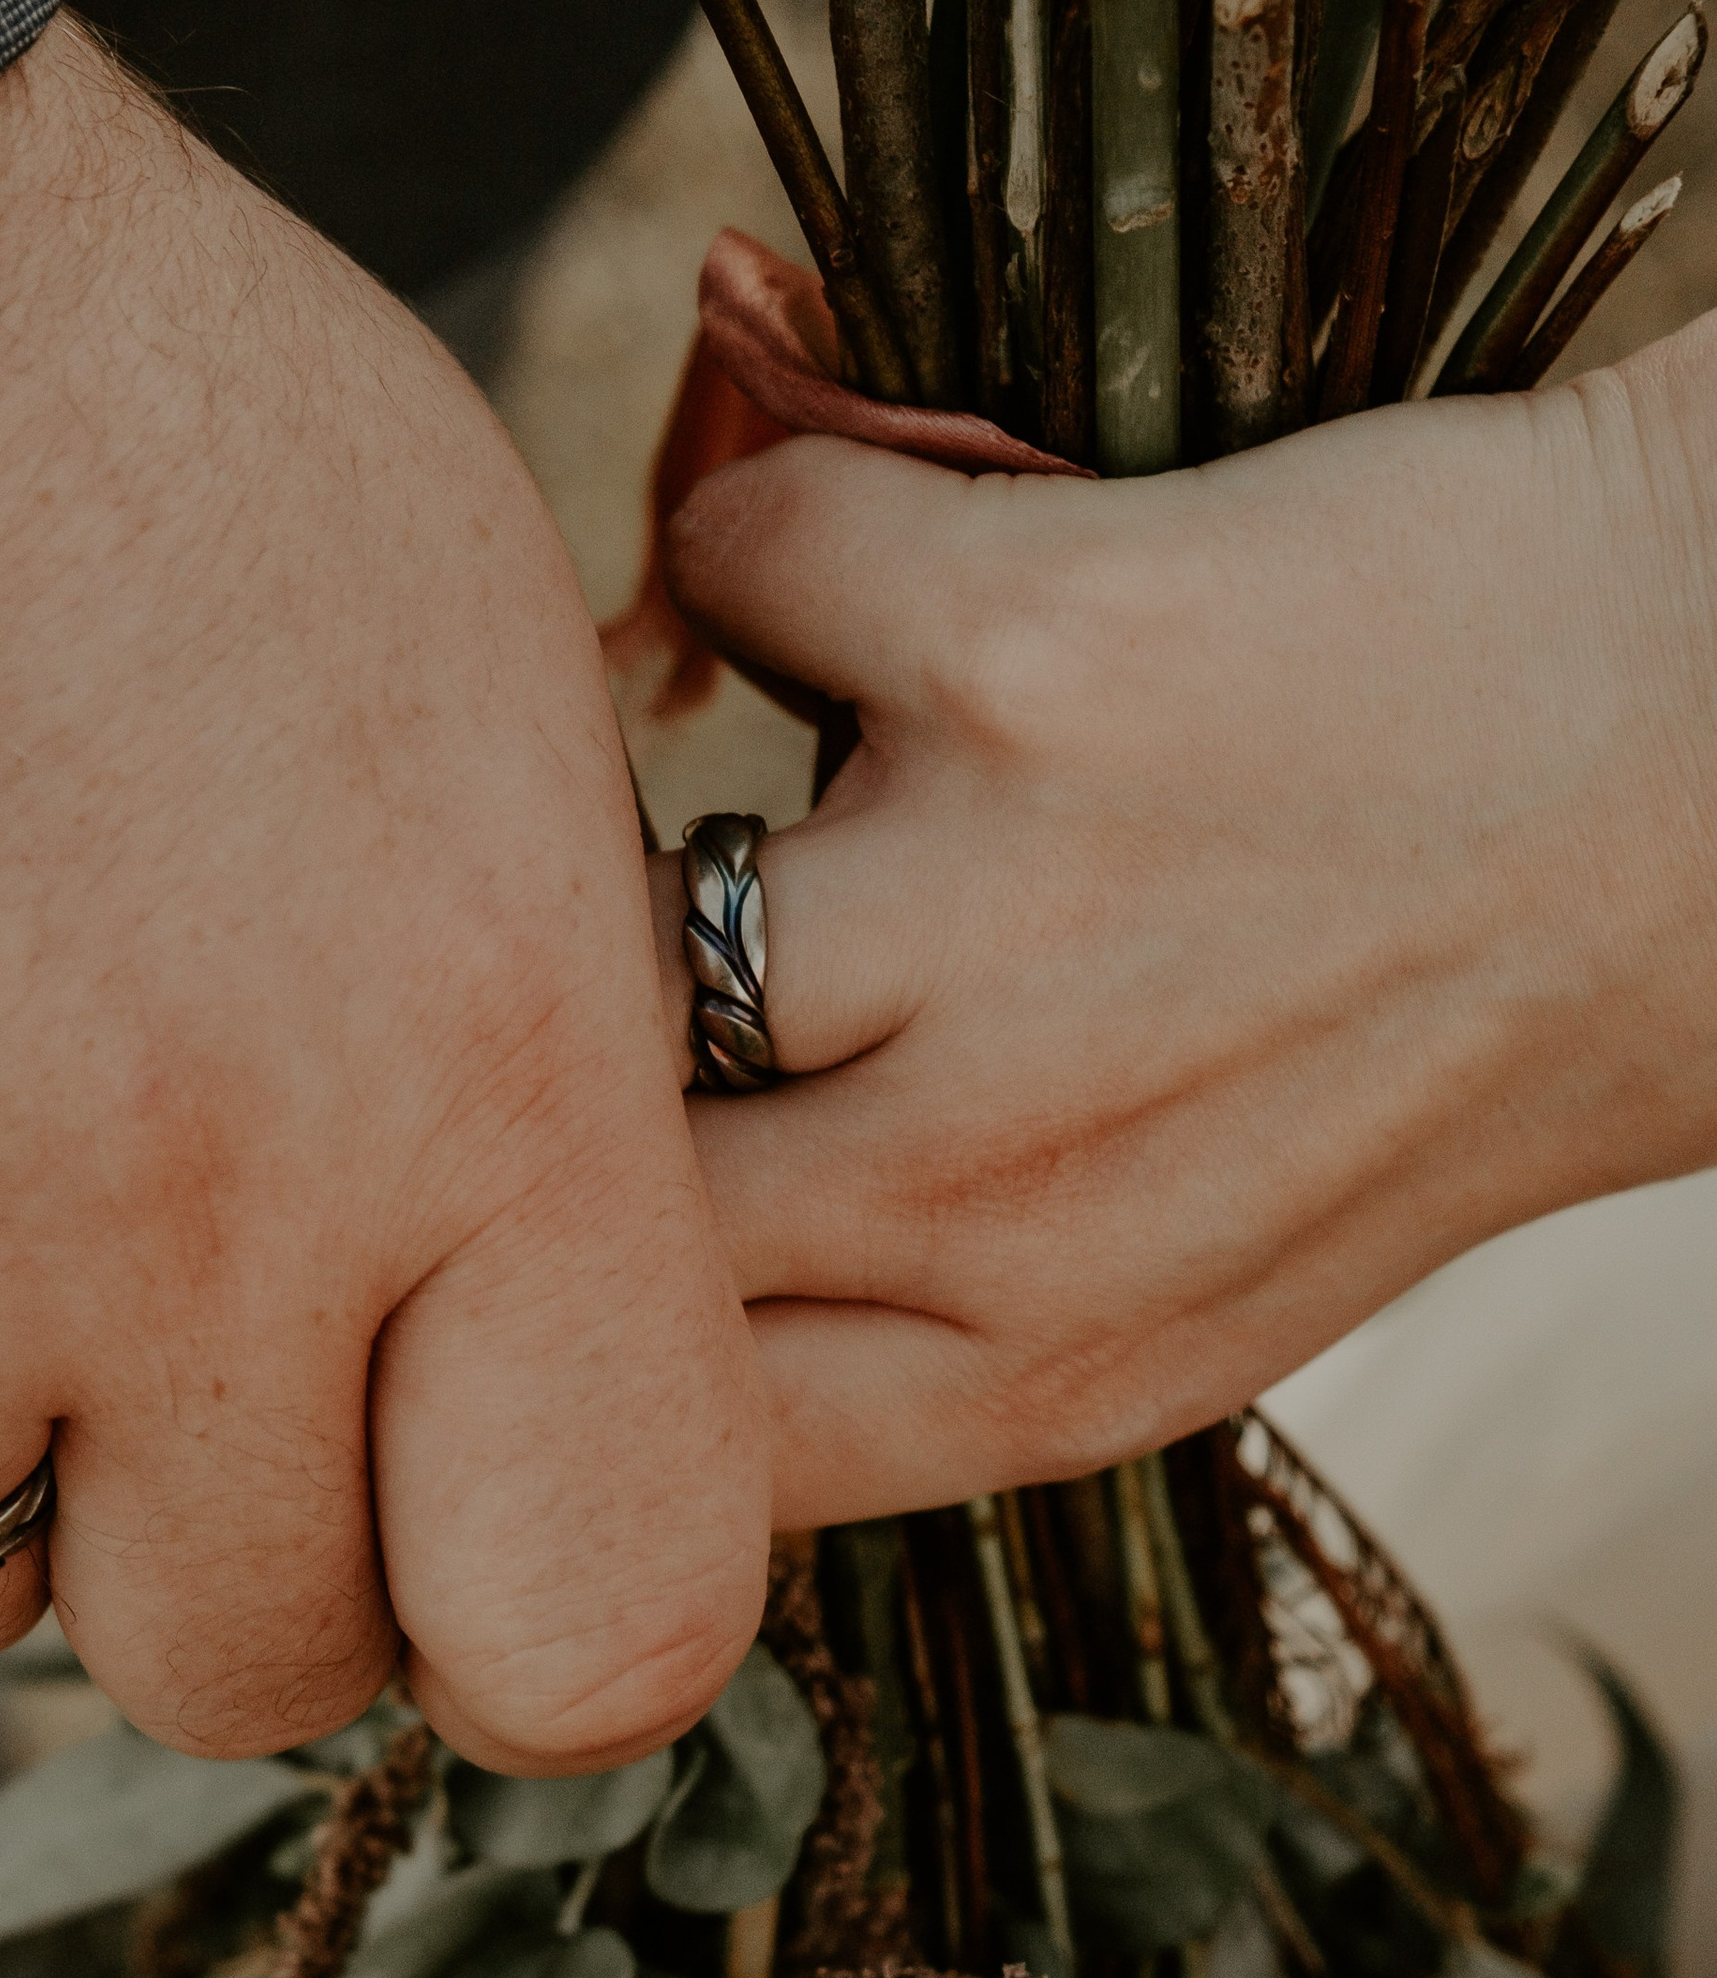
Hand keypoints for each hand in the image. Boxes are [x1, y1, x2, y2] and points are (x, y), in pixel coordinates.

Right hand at [0, 21, 766, 1770]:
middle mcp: (170, 1206)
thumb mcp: (461, 680)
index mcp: (474, 1058)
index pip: (602, 1628)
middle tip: (119, 1270)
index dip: (525, 1609)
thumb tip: (549, 1363)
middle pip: (233, 1661)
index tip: (452, 1517)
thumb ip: (529, 1078)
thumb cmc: (86, 425)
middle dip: (186, 1512)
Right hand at [653, 324, 1716, 1524]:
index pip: (649, 1441)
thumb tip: (632, 1278)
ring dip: (610, 793)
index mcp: (1039, 1376)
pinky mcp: (1041, 661)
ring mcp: (1007, 934)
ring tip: (727, 749)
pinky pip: (739, 566)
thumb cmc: (1443, 1018)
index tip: (535, 1232)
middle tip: (590, 955)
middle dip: (541, 1070)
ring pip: (594, 902)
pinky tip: (874, 569)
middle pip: (576, 1185)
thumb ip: (930, 1319)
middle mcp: (1002, 1196)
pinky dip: (764, 536)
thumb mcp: (1189, 1282)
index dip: (549, 1343)